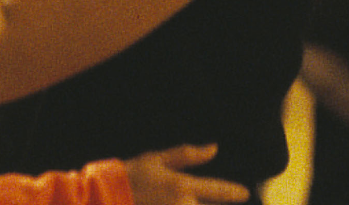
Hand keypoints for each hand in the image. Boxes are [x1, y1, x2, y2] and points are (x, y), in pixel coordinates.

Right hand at [124, 144, 250, 204]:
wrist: (103, 199)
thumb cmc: (128, 176)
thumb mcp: (155, 159)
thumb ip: (186, 155)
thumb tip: (213, 148)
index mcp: (182, 187)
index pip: (219, 191)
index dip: (235, 192)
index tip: (245, 194)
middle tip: (246, 204)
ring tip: (195, 204)